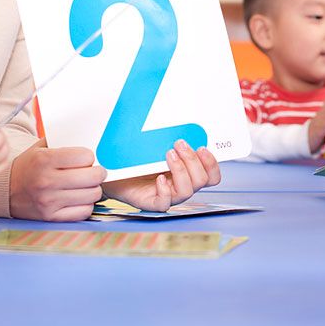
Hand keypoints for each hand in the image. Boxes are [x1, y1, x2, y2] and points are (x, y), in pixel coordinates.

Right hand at [8, 139, 107, 221]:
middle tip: (93, 171)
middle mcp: (46, 182)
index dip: (89, 156)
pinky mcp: (51, 218)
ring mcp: (48, 202)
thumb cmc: (30, 166)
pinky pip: (84, 212)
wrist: (6, 190)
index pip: (85, 156)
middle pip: (93, 177)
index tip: (85, 158)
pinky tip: (78, 198)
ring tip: (85, 185)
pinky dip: (86, 204)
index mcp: (44, 160)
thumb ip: (64, 139)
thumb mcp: (40, 147)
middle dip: (98, 172)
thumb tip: (91, 138)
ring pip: (92, 195)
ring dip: (93, 189)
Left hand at [103, 139, 221, 212]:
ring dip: (180, 170)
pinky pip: (165, 204)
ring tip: (168, 154)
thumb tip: (184, 121)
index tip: (202, 147)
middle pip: (202, 181)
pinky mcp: (151, 203)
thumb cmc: (136, 158)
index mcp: (187, 174)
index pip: (211, 176)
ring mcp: (167, 196)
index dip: (212, 164)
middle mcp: (180, 186)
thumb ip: (172, 139)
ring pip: (187, 191)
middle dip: (193, 160)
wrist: (113, 172)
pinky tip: (159, 178)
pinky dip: (165, 191)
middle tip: (179, 144)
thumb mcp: (157, 145)